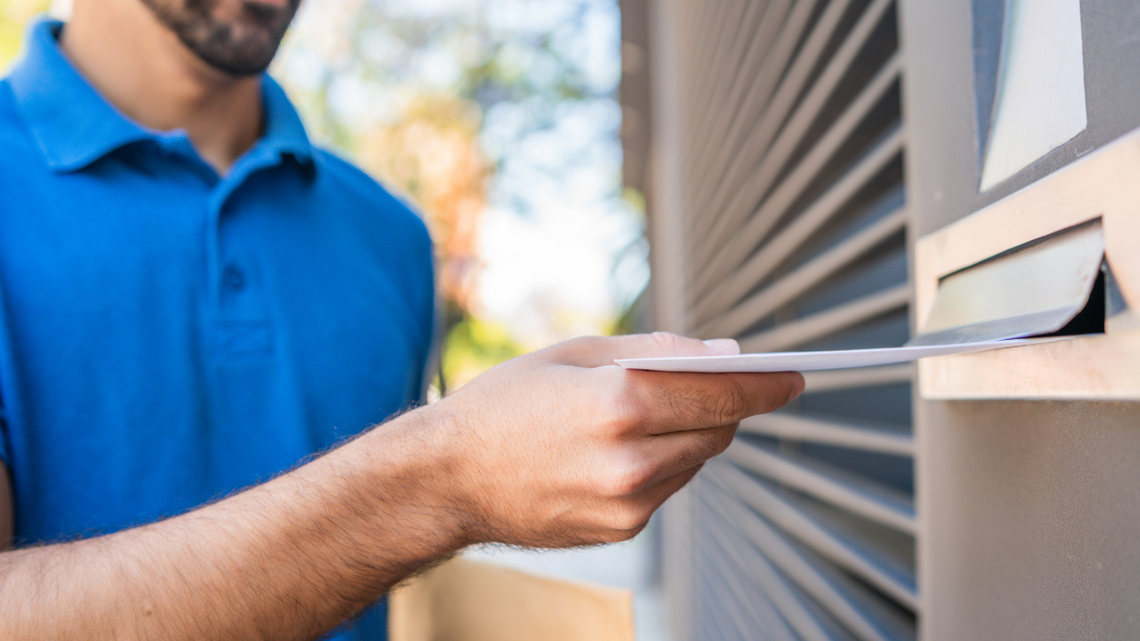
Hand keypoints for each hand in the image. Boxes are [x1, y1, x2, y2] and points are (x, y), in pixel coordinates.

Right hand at [425, 332, 803, 548]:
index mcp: (620, 404)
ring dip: (695, 432)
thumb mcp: (576, 353)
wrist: (449, 479)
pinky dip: (666, 461)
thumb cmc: (504, 404)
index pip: (724, 391)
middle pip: (720, 428)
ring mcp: (628, 503)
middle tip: (722, 379)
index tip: (795, 375)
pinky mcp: (621, 529)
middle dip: (728, 401)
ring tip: (657, 410)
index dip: (767, 381)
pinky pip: (670, 487)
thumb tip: (725, 355)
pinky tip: (628, 445)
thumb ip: (658, 351)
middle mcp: (631, 461)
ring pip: (698, 460)